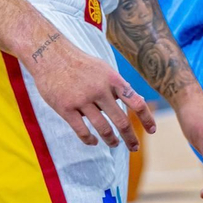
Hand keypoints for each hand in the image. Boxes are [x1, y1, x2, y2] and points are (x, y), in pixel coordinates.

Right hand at [26, 33, 157, 149]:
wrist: (50, 55)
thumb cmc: (81, 64)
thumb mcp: (104, 69)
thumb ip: (118, 87)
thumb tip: (137, 102)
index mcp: (112, 79)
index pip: (136, 102)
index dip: (146, 118)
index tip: (152, 130)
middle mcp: (100, 90)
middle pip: (121, 121)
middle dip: (130, 137)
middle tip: (134, 147)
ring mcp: (82, 100)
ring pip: (103, 129)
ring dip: (111, 140)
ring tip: (115, 144)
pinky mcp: (66, 108)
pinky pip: (82, 131)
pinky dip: (90, 140)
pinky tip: (94, 142)